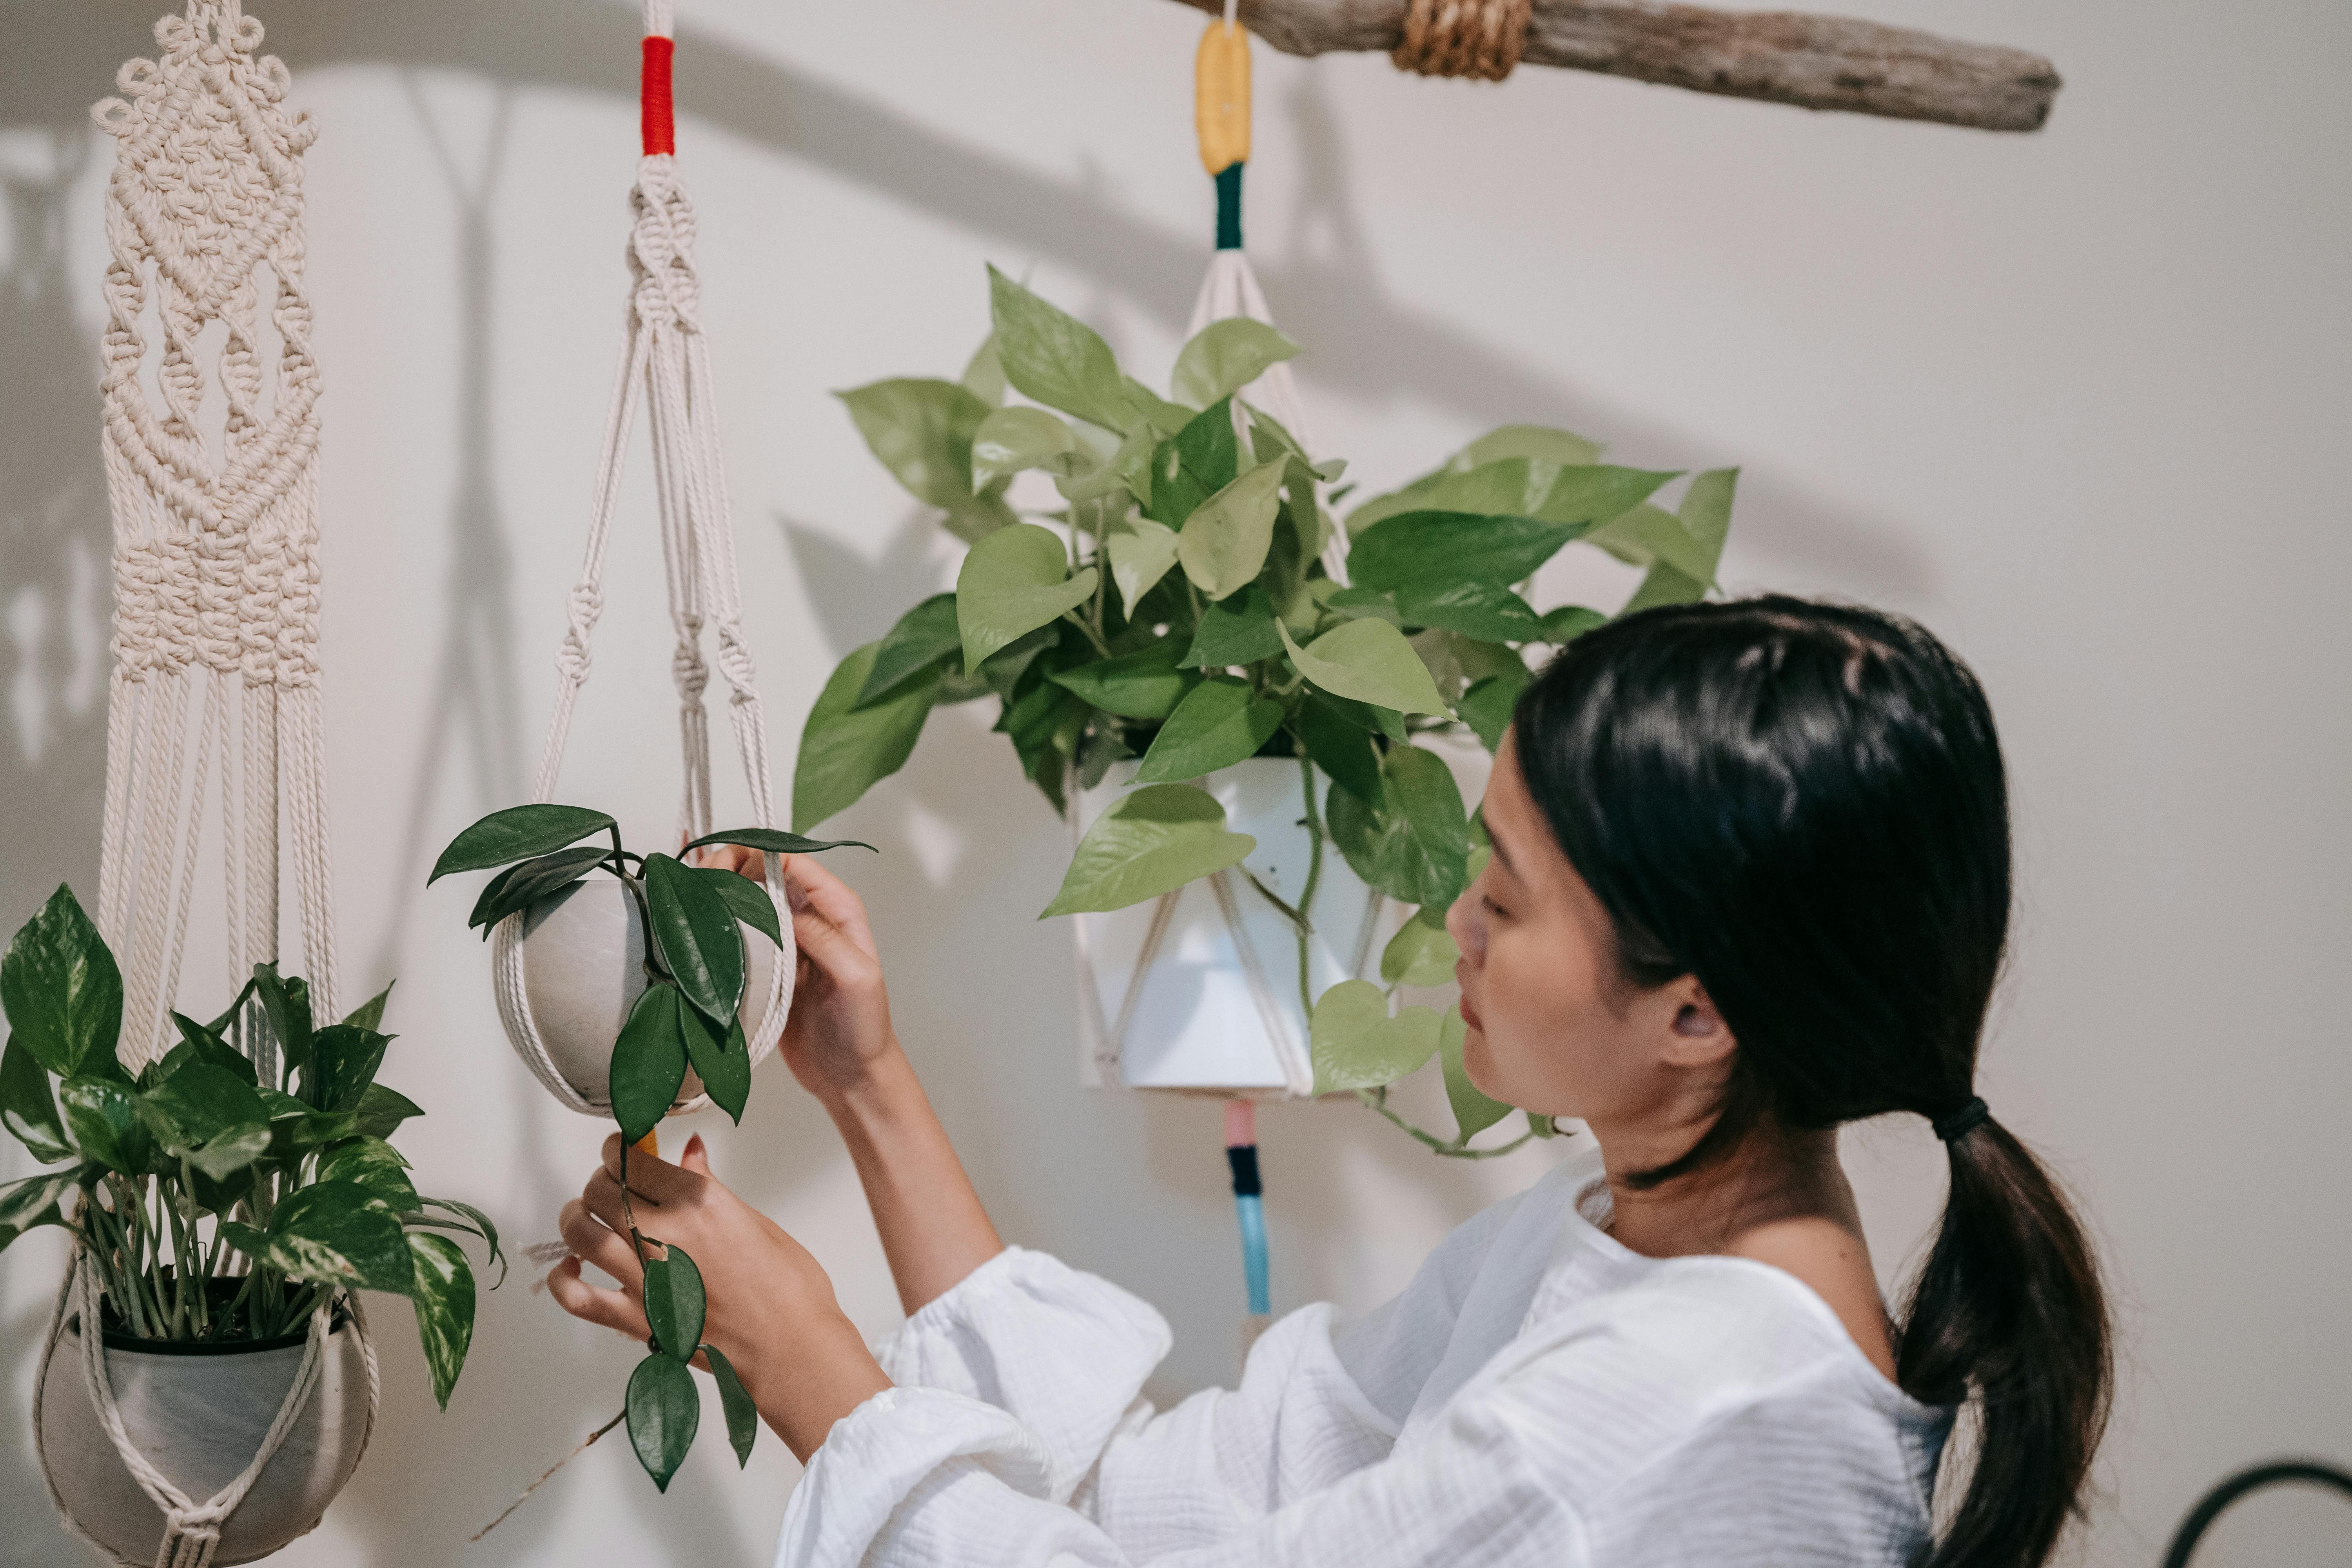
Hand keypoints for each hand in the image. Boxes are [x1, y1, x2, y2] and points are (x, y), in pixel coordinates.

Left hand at [548, 1131, 887, 1460]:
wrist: (790, 1347)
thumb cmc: (787, 1289)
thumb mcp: (755, 1221)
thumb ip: (711, 1187)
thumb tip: (691, 1155)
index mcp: (697, 1202)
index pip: (633, 1160)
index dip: (617, 1150)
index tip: (620, 1151)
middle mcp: (664, 1234)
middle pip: (600, 1190)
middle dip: (599, 1180)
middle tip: (609, 1183)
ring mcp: (644, 1277)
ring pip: (580, 1232)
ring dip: (574, 1218)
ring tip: (583, 1216)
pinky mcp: (635, 1318)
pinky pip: (576, 1296)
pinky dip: (564, 1279)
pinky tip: (571, 1268)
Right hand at [692, 844, 899, 1103]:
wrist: (850, 1076)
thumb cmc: (864, 1029)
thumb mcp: (856, 978)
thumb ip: (823, 938)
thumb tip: (782, 909)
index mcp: (838, 910)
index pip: (794, 864)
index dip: (757, 855)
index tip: (723, 864)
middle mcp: (810, 919)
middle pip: (763, 876)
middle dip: (729, 870)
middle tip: (701, 884)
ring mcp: (785, 942)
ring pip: (746, 902)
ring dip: (719, 895)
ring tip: (691, 899)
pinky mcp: (765, 967)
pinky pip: (738, 936)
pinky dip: (717, 927)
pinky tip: (695, 926)